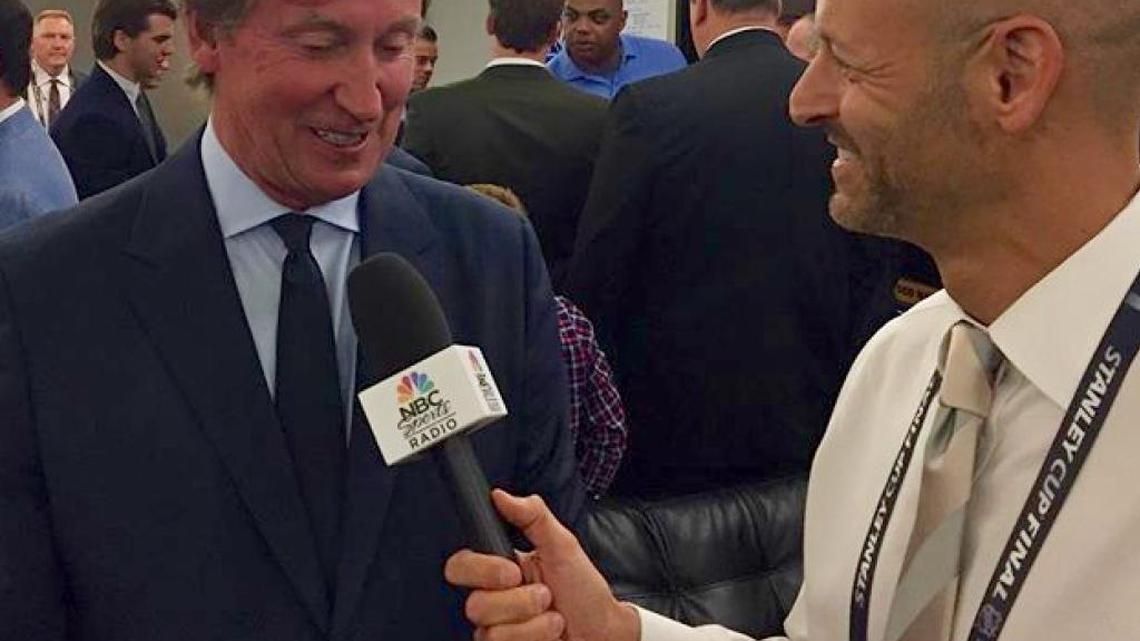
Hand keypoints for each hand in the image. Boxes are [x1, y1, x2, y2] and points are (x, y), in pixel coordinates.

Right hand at [445, 489, 639, 640]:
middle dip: (520, 602)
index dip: (482, 570)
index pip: (460, 566)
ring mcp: (497, 630)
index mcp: (500, 570)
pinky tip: (549, 636)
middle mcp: (493, 601)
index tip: (513, 572)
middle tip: (546, 596)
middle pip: (474, 604)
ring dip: (534, 624)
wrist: (603, 631)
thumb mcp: (563, 545)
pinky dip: (536, 640)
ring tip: (554, 618)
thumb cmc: (584, 590)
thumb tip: (501, 496)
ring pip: (490, 632)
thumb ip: (533, 516)